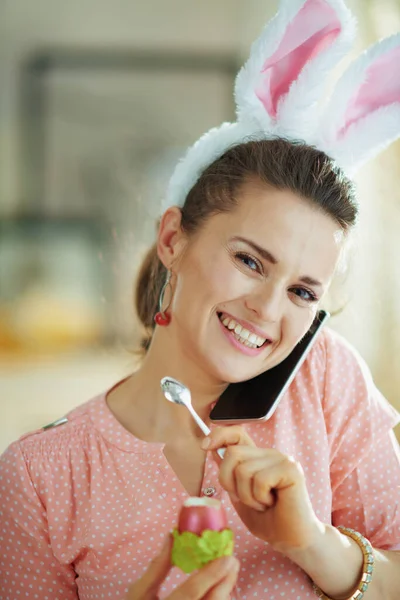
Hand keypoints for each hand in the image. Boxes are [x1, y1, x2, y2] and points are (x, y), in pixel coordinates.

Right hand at [125, 534, 239, 599]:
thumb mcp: (138, 594)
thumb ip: (155, 568)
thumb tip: (171, 537)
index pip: (191, 592)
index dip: (210, 574)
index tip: (227, 557)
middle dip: (225, 582)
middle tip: (233, 561)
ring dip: (224, 591)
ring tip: (227, 574)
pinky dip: (217, 599)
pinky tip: (218, 589)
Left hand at [202, 426, 322, 554]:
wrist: (291, 540)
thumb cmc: (267, 519)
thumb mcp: (239, 494)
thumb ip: (229, 472)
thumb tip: (212, 448)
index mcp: (257, 457)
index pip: (236, 433)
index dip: (219, 435)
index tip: (205, 446)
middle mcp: (269, 453)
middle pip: (233, 453)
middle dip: (230, 482)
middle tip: (248, 499)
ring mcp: (281, 459)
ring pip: (244, 469)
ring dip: (248, 496)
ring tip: (263, 503)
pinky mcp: (291, 469)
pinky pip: (260, 479)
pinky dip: (260, 497)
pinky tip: (273, 503)